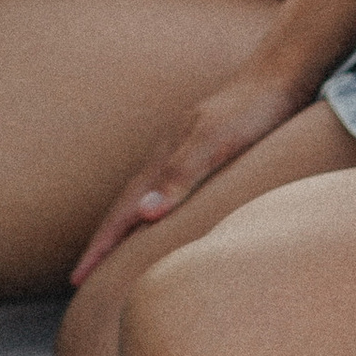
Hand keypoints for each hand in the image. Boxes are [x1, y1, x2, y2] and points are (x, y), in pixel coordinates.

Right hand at [72, 59, 321, 282]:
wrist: (278, 76)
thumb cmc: (250, 111)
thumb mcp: (215, 143)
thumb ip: (181, 176)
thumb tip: (145, 216)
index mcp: (164, 161)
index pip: (121, 213)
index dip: (100, 246)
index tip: (77, 279)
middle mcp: (167, 160)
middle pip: (123, 208)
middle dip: (102, 243)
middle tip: (81, 278)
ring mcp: (183, 156)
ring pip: (143, 200)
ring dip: (123, 229)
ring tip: (113, 256)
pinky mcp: (204, 155)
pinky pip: (166, 193)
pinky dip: (153, 214)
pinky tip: (164, 220)